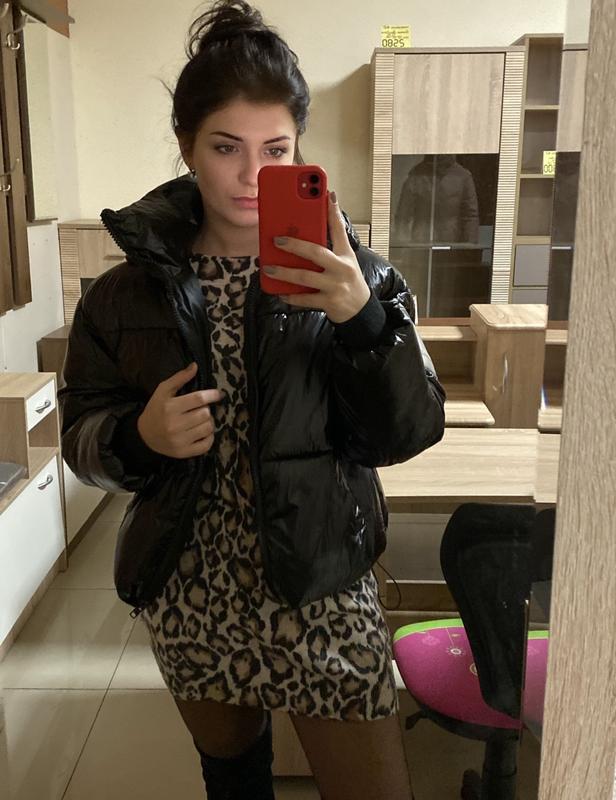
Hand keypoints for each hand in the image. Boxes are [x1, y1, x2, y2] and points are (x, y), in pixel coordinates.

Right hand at [137, 363, 223, 458]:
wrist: (144, 436)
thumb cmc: (156, 410)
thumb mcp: (163, 391)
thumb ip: (179, 378)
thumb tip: (195, 365)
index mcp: (170, 407)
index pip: (198, 399)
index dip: (212, 395)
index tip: (218, 394)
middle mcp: (174, 425)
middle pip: (205, 413)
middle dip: (206, 409)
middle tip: (200, 409)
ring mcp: (179, 440)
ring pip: (208, 428)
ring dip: (208, 422)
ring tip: (200, 420)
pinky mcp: (183, 452)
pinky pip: (206, 445)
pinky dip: (209, 438)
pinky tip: (203, 432)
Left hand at [261, 192, 370, 323]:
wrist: (360, 311)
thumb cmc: (348, 281)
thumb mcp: (345, 260)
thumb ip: (331, 245)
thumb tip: (312, 228)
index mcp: (345, 255)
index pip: (339, 229)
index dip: (333, 211)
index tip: (327, 194)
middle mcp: (342, 268)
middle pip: (316, 252)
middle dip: (294, 245)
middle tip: (276, 240)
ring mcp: (335, 286)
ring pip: (305, 276)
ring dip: (284, 272)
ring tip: (268, 268)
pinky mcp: (329, 302)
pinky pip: (305, 298)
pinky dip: (291, 296)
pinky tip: (279, 292)